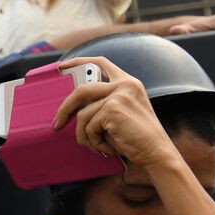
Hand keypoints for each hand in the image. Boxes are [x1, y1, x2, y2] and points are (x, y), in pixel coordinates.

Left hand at [52, 57, 178, 168]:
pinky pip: (89, 126)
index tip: (61, 67)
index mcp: (128, 82)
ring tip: (96, 146)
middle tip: (57, 124)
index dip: (78, 62)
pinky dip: (94, 141)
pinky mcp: (112, 108)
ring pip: (83, 114)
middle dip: (65, 108)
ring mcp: (119, 95)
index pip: (100, 62)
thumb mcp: (122, 113)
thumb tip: (72, 107)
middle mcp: (124, 84)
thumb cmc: (136, 138)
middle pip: (81, 90)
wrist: (156, 153)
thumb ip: (103, 103)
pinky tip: (108, 148)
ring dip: (84, 135)